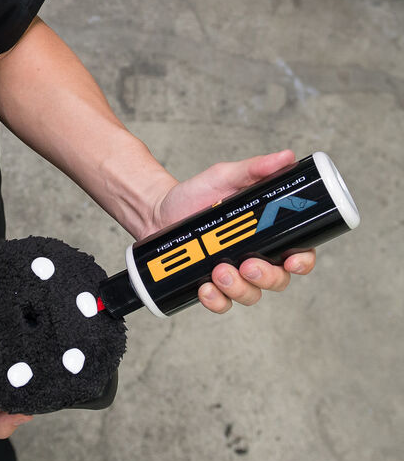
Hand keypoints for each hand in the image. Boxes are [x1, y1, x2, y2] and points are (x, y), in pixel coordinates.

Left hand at [149, 150, 316, 313]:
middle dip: (267, 277)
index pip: (299, 253)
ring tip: (219, 271)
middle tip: (248, 264)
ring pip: (250, 295)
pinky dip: (216, 300)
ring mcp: (233, 275)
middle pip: (278, 280)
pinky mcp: (209, 286)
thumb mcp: (224, 177)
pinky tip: (205, 288)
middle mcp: (255, 258)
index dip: (303, 261)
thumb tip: (285, 157)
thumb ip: (254, 169)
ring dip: (239, 288)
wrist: (157, 211)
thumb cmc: (196, 195)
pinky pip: (221, 303)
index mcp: (267, 234)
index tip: (294, 259)